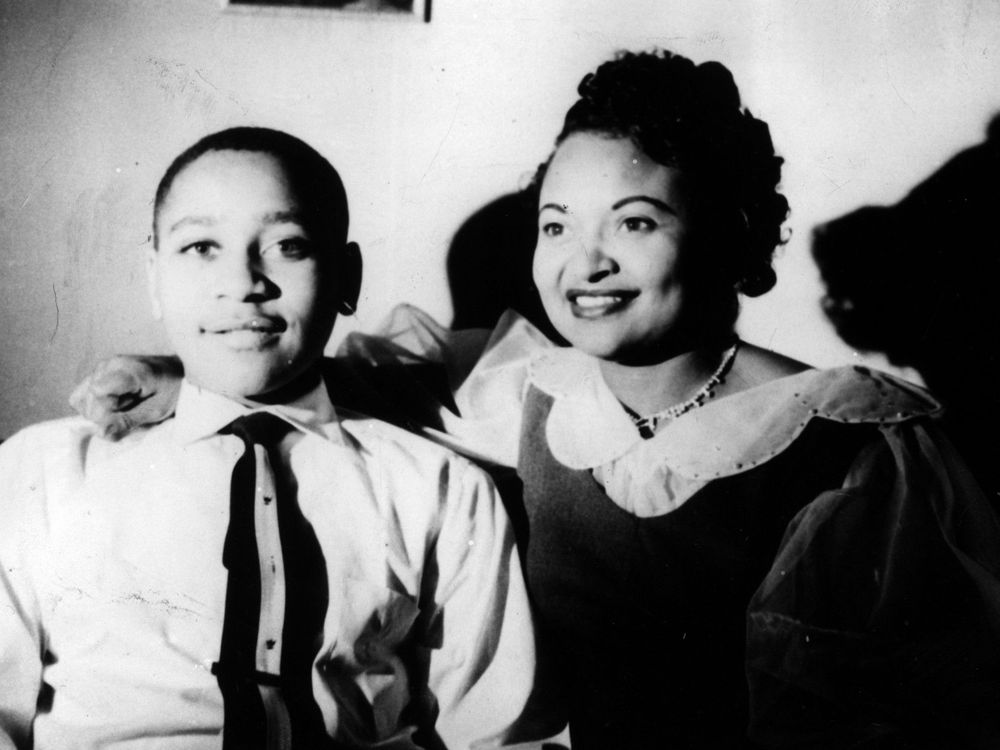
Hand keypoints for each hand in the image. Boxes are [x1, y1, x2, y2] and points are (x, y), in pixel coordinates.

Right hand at [69, 355, 183, 439]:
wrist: (178, 373)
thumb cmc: (172, 391)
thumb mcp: (157, 411)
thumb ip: (128, 421)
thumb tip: (100, 433)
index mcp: (129, 370)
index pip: (98, 392)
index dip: (109, 410)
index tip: (130, 410)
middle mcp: (110, 364)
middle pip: (89, 400)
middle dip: (106, 414)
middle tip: (133, 407)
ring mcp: (101, 367)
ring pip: (81, 399)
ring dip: (100, 410)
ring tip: (127, 403)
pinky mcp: (97, 373)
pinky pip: (80, 396)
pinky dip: (94, 405)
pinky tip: (115, 403)